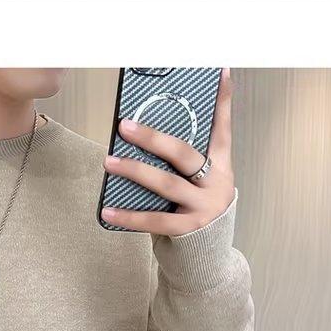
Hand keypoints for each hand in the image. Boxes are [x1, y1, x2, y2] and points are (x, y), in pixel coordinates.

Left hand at [101, 68, 234, 235]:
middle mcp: (216, 184)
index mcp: (221, 167)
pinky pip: (154, 220)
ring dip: (134, 170)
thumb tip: (140, 144)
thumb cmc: (194, 214)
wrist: (205, 260)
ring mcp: (204, 207)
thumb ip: (180, 168)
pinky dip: (128, 215)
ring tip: (109, 161)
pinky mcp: (188, 230)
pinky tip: (107, 210)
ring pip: (166, 183)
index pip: (222, 128)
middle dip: (153, 137)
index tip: (218, 71)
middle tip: (125, 125)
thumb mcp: (195, 186)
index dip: (222, 101)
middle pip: (184, 153)